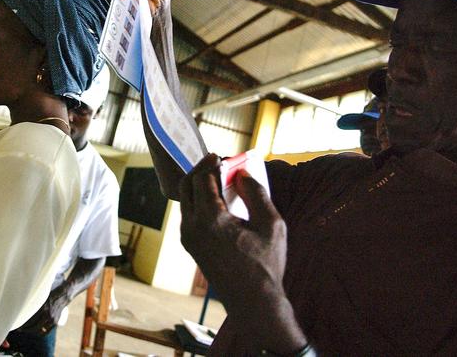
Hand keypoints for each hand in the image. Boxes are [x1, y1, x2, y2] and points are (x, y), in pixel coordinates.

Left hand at [15, 287, 68, 335]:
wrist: (64, 293)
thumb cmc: (50, 291)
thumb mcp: (40, 293)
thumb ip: (32, 298)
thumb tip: (20, 299)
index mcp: (41, 305)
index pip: (28, 318)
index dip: (21, 323)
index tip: (16, 323)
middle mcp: (46, 313)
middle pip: (32, 325)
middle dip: (24, 328)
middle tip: (19, 328)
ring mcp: (51, 318)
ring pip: (38, 329)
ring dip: (30, 330)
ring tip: (25, 329)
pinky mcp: (55, 322)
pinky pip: (46, 331)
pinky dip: (39, 333)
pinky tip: (34, 331)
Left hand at [180, 154, 304, 352]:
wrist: (253, 302)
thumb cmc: (266, 265)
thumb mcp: (271, 225)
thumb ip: (256, 194)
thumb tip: (243, 173)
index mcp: (211, 220)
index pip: (202, 179)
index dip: (211, 163)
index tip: (222, 155)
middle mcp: (192, 227)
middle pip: (186, 186)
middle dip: (200, 170)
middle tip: (216, 161)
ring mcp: (188, 237)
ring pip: (184, 200)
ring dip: (197, 185)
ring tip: (217, 177)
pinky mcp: (190, 245)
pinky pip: (188, 213)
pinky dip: (197, 200)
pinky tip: (215, 198)